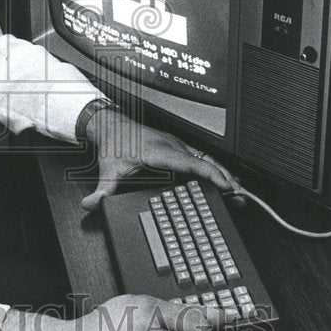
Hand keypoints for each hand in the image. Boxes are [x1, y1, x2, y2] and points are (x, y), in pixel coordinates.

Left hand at [81, 109, 237, 211]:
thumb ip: (102, 190)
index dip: (210, 174)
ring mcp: (177, 145)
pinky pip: (201, 157)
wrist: (111, 125)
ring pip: (206, 158)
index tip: (225, 185)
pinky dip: (215, 168)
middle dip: (225, 177)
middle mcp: (172, 146)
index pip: (191, 162)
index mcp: (160, 151)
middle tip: (239, 195)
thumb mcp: (108, 169)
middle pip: (205, 161)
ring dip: (223, 173)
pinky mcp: (178, 147)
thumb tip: (91, 204)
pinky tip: (223, 180)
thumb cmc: (114, 143)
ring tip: (238, 191)